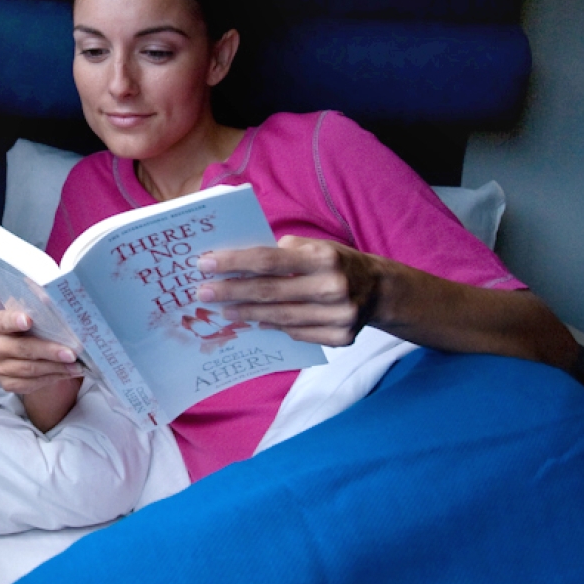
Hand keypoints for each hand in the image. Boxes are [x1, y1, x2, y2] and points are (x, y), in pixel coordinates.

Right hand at [0, 308, 82, 430]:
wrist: (25, 353)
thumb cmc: (32, 331)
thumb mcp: (34, 318)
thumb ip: (40, 311)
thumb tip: (51, 301)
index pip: (4, 321)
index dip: (15, 321)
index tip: (29, 320)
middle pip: (21, 349)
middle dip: (49, 351)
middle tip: (71, 354)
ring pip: (27, 369)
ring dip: (55, 368)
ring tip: (75, 366)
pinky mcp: (5, 384)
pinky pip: (29, 384)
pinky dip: (50, 379)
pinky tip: (66, 373)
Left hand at [196, 236, 381, 346]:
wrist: (379, 290)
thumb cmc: (337, 263)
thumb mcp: (316, 246)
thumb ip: (283, 252)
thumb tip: (239, 262)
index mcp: (324, 257)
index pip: (269, 260)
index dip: (234, 263)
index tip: (205, 265)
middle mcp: (332, 287)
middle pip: (269, 292)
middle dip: (231, 292)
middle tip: (203, 293)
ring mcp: (338, 316)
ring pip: (280, 317)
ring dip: (246, 314)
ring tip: (223, 311)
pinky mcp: (340, 337)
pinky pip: (297, 333)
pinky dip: (273, 327)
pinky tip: (255, 323)